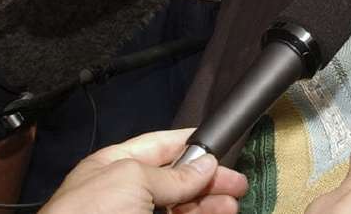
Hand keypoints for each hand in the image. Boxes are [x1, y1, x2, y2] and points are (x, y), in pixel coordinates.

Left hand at [40, 128, 247, 213]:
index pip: (158, 146)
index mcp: (114, 167)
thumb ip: (173, 174)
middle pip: (176, 180)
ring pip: (182, 208)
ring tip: (231, 206)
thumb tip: (206, 164)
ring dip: (209, 205)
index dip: (189, 143)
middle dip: (207, 180)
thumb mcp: (133, 180)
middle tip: (237, 184)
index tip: (220, 144)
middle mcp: (126, 194)